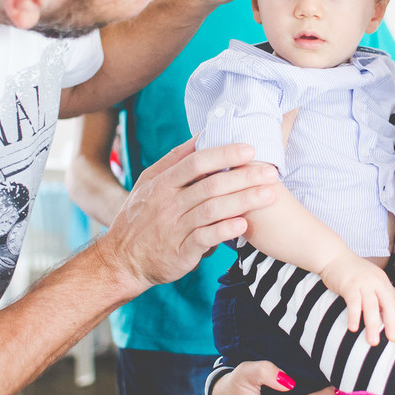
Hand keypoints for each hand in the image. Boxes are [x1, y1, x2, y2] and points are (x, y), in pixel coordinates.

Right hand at [93, 138, 276, 290]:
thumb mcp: (149, 184)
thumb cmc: (141, 216)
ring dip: (243, 201)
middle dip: (244, 177)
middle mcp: (167, 203)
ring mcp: (173, 227)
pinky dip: (225, 231)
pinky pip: (205, 238)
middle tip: (271, 172)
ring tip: (269, 195)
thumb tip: (202, 135)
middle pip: (210, 185)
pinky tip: (244, 225)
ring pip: (212, 210)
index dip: (224, 154)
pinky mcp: (179, 251)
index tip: (250, 149)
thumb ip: (175, 160)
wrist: (122, 259)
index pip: (196, 161)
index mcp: (162, 183)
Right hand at [318, 255, 394, 344]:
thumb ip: (375, 295)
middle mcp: (375, 281)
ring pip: (371, 306)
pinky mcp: (349, 284)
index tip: (393, 335)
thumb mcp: (368, 280)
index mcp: (382, 281)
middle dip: (390, 323)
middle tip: (391, 339)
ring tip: (372, 341)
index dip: (394, 319)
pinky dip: (354, 316)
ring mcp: (363, 282)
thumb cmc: (350, 272)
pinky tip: (353, 328)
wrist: (333, 256)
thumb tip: (380, 318)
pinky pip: (354, 302)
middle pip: (386, 304)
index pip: (392, 302)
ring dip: (372, 325)